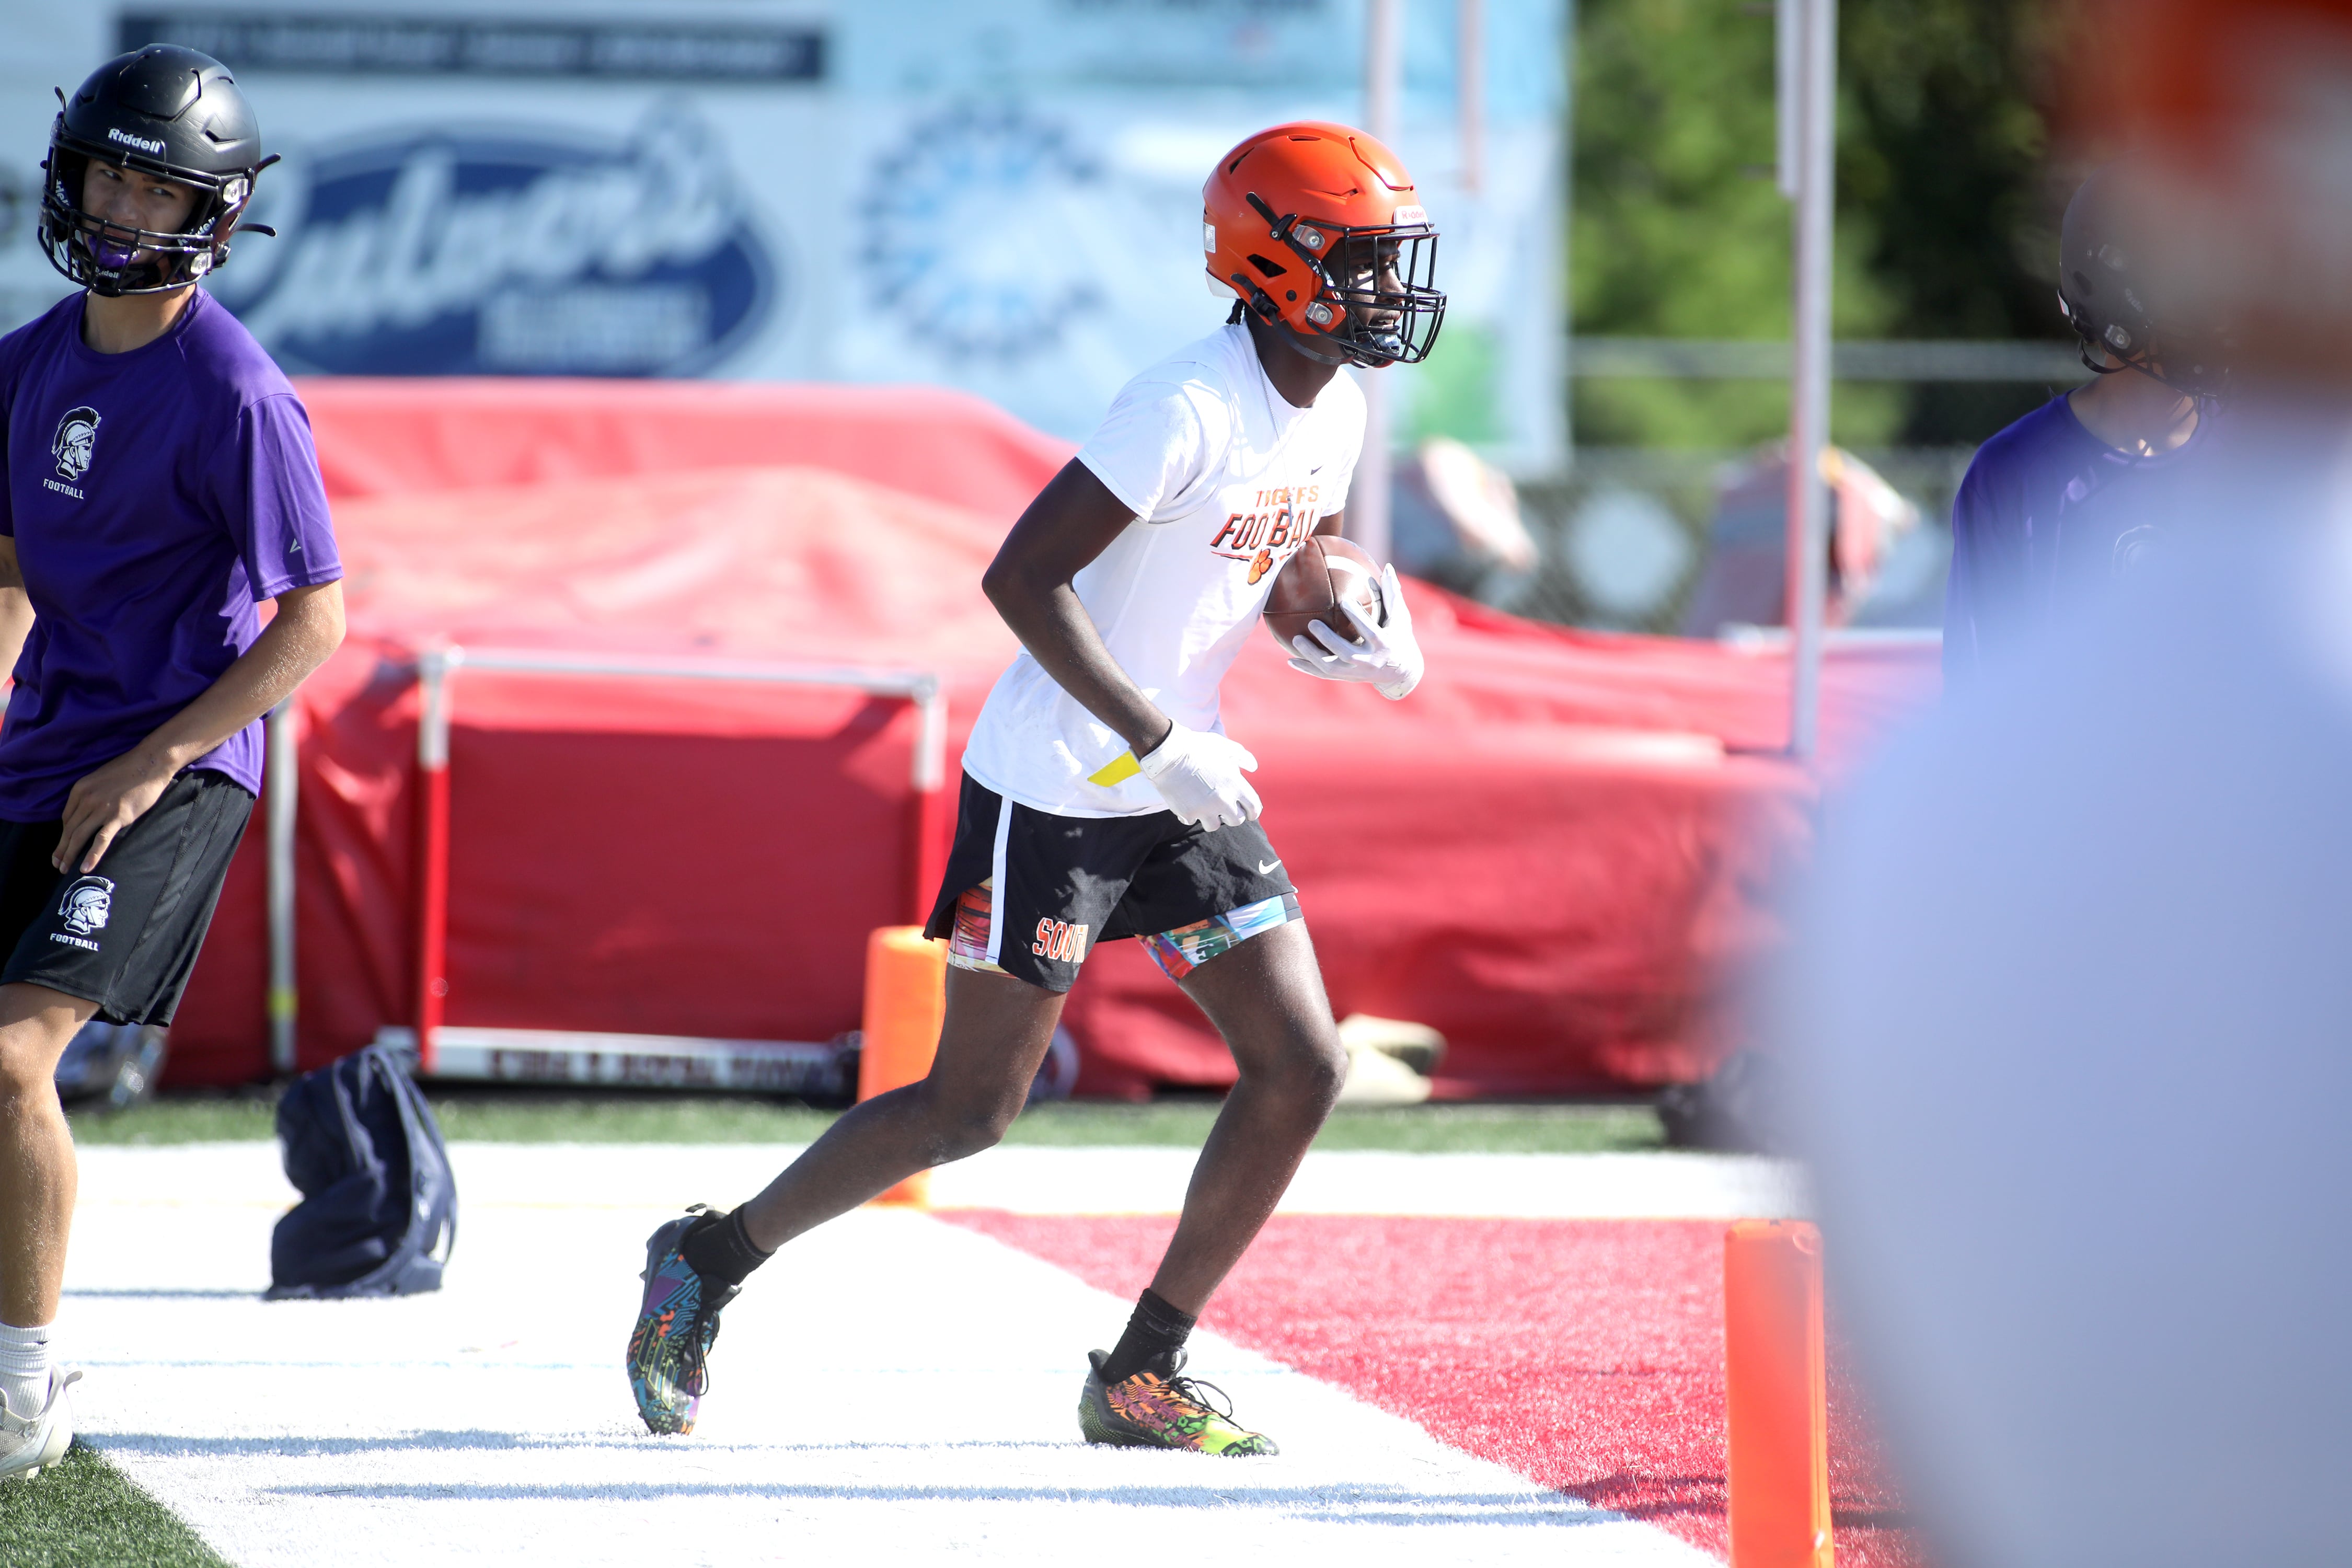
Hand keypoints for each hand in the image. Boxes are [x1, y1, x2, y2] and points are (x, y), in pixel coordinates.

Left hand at [56, 747, 178, 872]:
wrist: (150, 763)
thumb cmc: (128, 769)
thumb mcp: (100, 778)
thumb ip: (91, 794)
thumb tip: (90, 810)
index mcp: (80, 790)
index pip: (67, 818)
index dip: (64, 835)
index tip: (64, 846)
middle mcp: (86, 800)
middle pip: (69, 830)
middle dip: (61, 849)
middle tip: (57, 864)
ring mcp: (102, 809)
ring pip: (80, 836)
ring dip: (70, 855)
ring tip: (64, 869)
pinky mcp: (118, 817)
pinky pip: (101, 840)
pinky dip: (92, 855)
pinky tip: (85, 868)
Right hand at [1135, 723, 1261, 830]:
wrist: (1168, 753)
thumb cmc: (1197, 747)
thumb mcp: (1224, 747)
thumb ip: (1242, 756)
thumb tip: (1253, 767)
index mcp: (1236, 785)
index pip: (1253, 808)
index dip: (1253, 812)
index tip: (1249, 814)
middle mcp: (1223, 800)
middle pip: (1236, 820)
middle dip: (1231, 815)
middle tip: (1224, 809)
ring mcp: (1205, 809)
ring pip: (1214, 826)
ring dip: (1211, 818)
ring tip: (1205, 808)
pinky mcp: (1188, 813)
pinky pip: (1191, 821)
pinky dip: (1190, 815)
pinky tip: (1187, 804)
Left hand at [1288, 563, 1423, 699]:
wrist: (1402, 672)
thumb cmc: (1400, 637)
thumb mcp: (1401, 618)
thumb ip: (1393, 594)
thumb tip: (1388, 567)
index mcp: (1384, 645)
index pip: (1370, 631)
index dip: (1357, 617)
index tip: (1345, 601)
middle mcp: (1369, 661)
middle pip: (1346, 653)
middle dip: (1328, 639)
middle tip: (1312, 623)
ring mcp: (1357, 673)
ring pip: (1331, 667)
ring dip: (1312, 655)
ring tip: (1295, 639)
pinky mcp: (1347, 678)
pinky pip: (1324, 674)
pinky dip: (1308, 668)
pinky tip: (1290, 660)